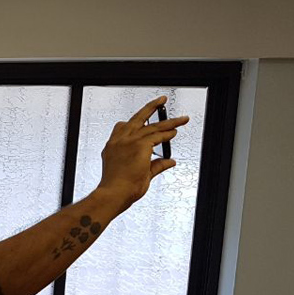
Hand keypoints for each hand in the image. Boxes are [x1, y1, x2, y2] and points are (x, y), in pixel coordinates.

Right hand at [97, 96, 187, 210]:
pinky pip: (158, 136)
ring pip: (152, 126)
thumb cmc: (119, 187)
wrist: (113, 193)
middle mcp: (119, 140)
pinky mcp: (140, 145)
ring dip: (169, 122)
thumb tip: (169, 162)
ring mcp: (128, 141)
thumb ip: (155, 165)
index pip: (123, 128)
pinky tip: (175, 132)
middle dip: (151, 107)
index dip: (136, 122)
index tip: (146, 120)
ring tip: (181, 119)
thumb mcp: (137, 173)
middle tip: (161, 100)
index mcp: (112, 146)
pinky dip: (168, 134)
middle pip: (137, 118)